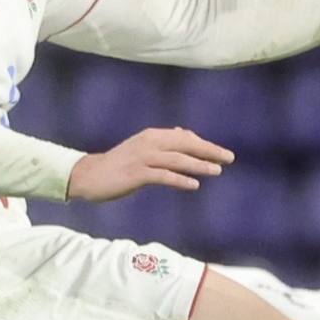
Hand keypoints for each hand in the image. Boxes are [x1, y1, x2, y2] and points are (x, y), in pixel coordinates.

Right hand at [67, 126, 231, 200]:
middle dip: (209, 151)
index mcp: (152, 136)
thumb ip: (163, 142)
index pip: (185, 138)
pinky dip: (180, 180)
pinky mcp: (137, 174)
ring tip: (217, 171)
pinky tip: (194, 185)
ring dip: (199, 165)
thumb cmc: (118, 164)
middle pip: (185, 145)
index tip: (223, 153)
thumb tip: (183, 133)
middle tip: (230, 158)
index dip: (205, 145)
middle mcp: (149, 143)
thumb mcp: (142, 148)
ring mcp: (143, 158)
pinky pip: (163, 176)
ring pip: (177, 159)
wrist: (90, 176)